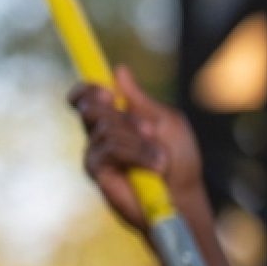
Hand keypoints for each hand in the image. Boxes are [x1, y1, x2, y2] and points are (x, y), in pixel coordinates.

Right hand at [67, 64, 208, 231]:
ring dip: (140, 140)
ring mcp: (95, 152)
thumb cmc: (178, 159)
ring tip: (160, 157)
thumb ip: (140, 99)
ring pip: (105, 127)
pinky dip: (136, 153)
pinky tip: (154, 166)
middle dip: (121, 114)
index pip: (84, 97)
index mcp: (114, 118)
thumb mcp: (165, 121)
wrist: (182, 196)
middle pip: (88, 107)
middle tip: (150, 130)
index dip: (87, 89)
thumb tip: (118, 70)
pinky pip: (110, 148)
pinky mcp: (96, 171)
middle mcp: (99, 134)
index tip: (105, 91)